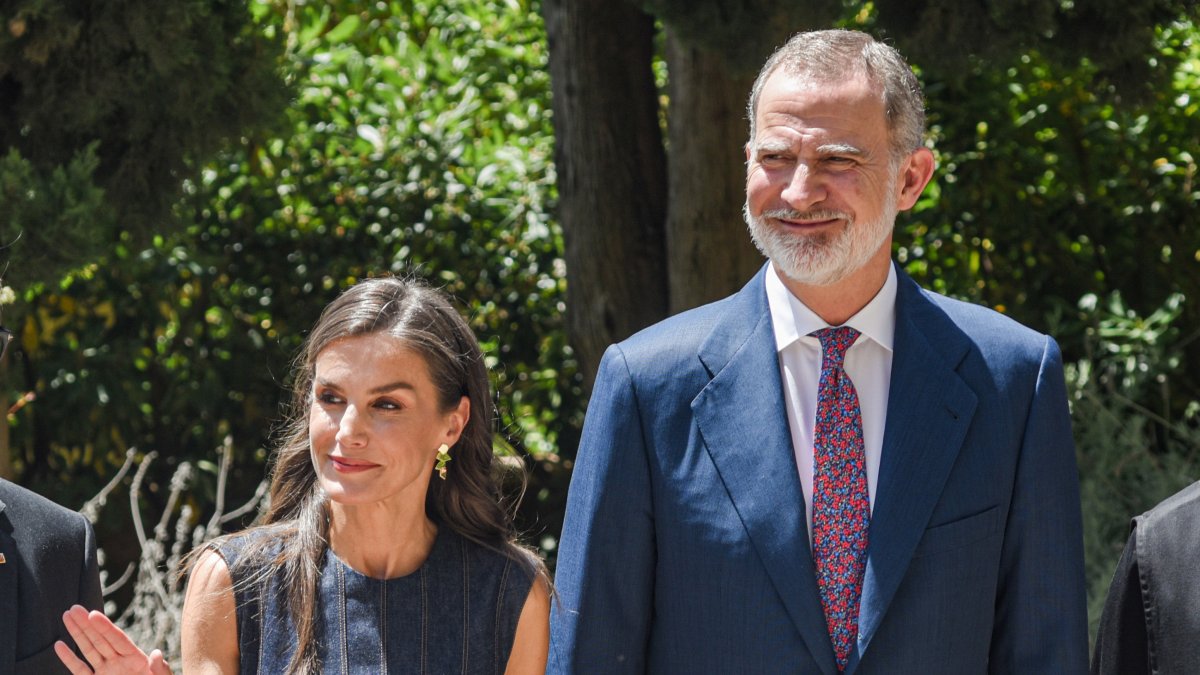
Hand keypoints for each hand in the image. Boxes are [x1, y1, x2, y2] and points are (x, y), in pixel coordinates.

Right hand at [55, 605, 172, 674]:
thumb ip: (160, 669)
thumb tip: (156, 653)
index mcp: (135, 658)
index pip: (117, 639)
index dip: (105, 627)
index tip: (93, 614)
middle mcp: (118, 662)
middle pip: (100, 639)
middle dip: (87, 624)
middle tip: (74, 608)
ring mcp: (106, 672)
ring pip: (88, 650)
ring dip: (77, 634)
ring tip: (66, 616)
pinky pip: (80, 670)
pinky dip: (69, 659)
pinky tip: (59, 645)